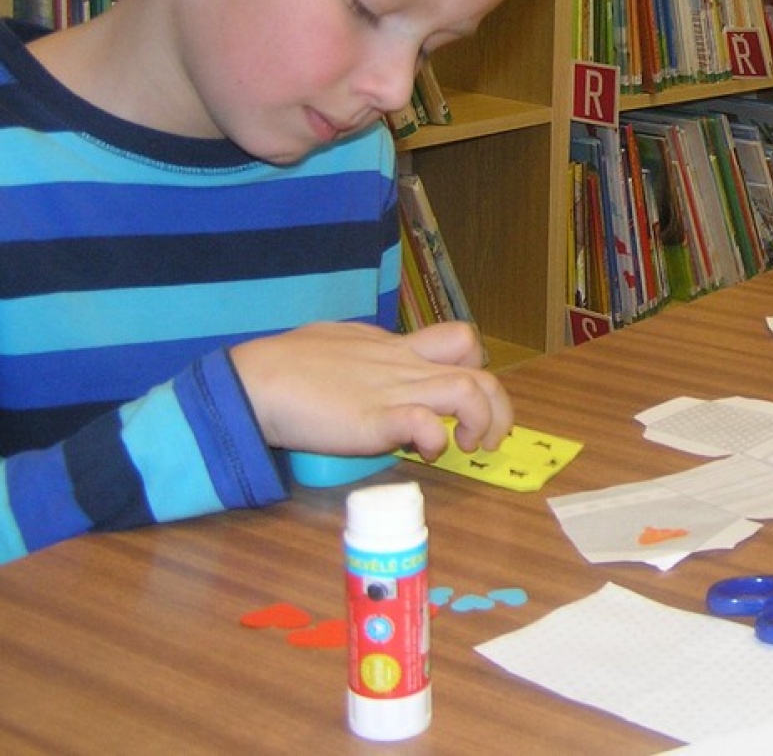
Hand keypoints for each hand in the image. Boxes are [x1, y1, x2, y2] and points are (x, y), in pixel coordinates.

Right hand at [230, 321, 513, 459]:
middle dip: (499, 406)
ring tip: (468, 446)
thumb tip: (368, 369)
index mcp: (396, 346)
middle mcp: (405, 365)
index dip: (476, 369)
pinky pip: (427, 421)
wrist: (254, 381)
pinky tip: (426, 451)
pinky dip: (438, 438)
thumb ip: (364, 355)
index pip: (460, 341)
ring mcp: (394, 389)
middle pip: (481, 371)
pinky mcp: (376, 419)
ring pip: (470, 389)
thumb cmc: (286, 363)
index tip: (467, 399)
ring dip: (483, 422)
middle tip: (487, 437)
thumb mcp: (339, 344)